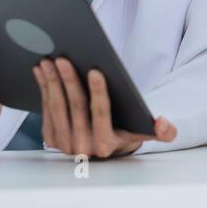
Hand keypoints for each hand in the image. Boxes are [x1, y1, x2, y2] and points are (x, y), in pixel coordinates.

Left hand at [32, 56, 177, 158]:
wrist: (104, 148)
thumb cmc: (125, 132)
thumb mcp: (145, 132)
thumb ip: (164, 131)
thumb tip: (162, 123)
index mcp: (105, 145)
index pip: (101, 115)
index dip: (98, 92)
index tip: (95, 70)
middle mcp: (82, 148)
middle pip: (74, 108)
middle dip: (68, 81)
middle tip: (63, 59)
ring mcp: (63, 144)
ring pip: (57, 107)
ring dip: (51, 82)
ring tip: (48, 61)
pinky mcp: (50, 138)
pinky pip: (45, 110)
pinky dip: (43, 88)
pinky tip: (42, 72)